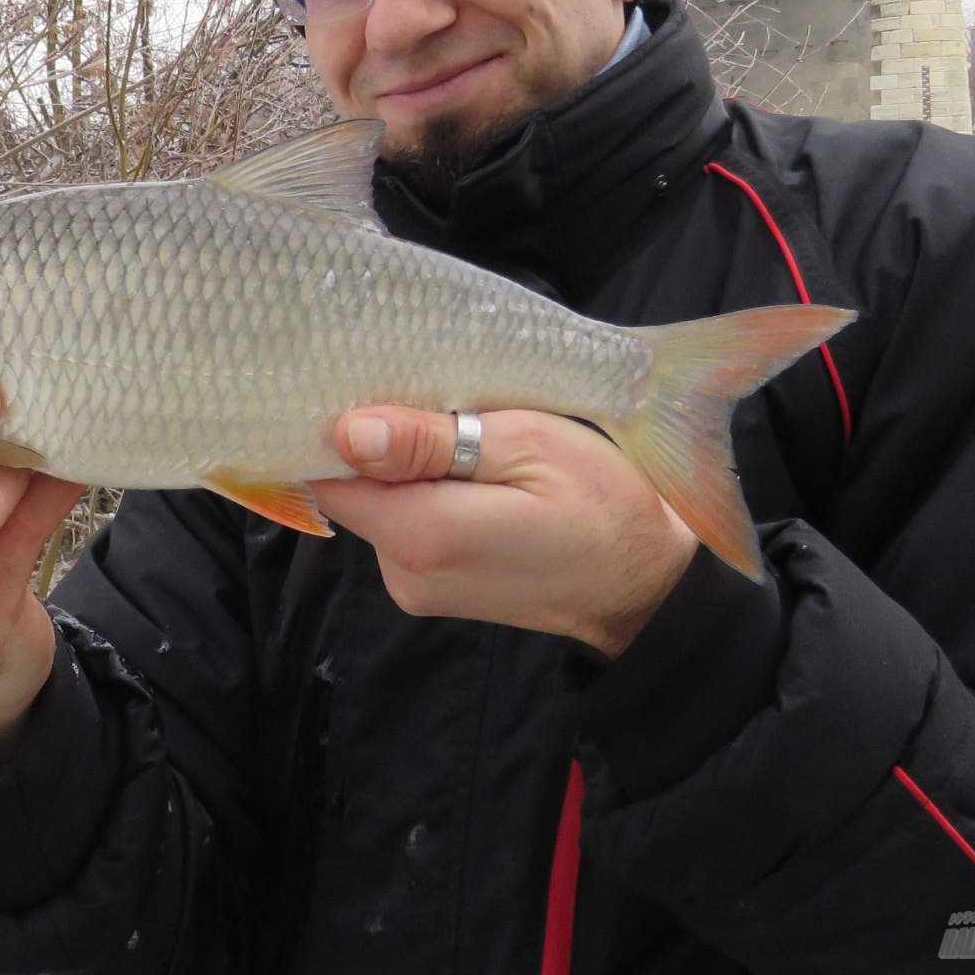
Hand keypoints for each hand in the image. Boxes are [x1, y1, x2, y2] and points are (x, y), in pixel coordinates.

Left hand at [309, 408, 699, 657]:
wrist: (645, 586)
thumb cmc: (603, 504)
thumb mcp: (528, 444)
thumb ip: (433, 439)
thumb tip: (348, 432)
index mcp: (422, 534)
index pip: (328, 473)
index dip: (336, 424)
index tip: (369, 384)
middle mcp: (404, 572)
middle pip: (351, 487)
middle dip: (380, 441)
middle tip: (437, 398)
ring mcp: (415, 587)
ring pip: (378, 504)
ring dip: (406, 467)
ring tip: (467, 436)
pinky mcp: (430, 590)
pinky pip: (403, 525)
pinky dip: (424, 493)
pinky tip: (470, 473)